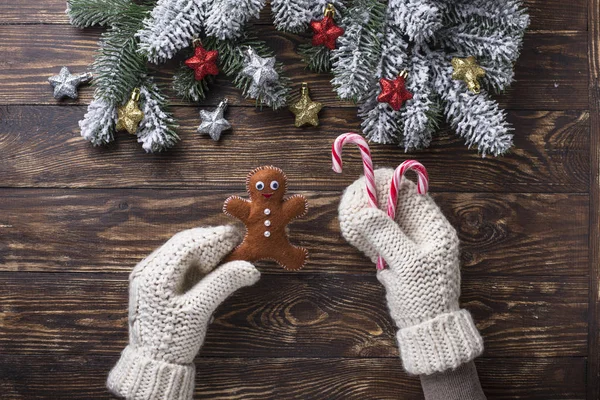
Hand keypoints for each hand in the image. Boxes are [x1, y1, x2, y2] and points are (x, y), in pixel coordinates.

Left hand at [107, 226, 259, 399]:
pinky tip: (213, 264)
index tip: (238, 235)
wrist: (152, 364)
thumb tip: (251, 268)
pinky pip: (178, 262)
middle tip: (237, 242)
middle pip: (183, 244)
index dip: (215, 237)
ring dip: (205, 249)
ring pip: (181, 251)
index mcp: (155, 275)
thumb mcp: (199, 310)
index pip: (188, 244)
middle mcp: (148, 269)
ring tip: (229, 252)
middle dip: (210, 240)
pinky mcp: (154, 283)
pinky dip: (197, 260)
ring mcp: (149, 275)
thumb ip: (223, 284)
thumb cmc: (173, 340)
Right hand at [338, 168, 482, 375]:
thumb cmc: (425, 294)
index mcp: (436, 230)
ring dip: (371, 218)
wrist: (426, 328)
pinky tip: (356, 230)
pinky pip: (383, 242)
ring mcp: (411, 248)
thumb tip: (365, 212)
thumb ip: (387, 235)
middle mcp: (425, 235)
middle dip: (378, 201)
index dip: (393, 186)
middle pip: (399, 209)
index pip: (415, 197)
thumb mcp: (407, 263)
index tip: (371, 179)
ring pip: (388, 225)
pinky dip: (370, 236)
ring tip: (352, 210)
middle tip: (356, 194)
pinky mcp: (399, 261)